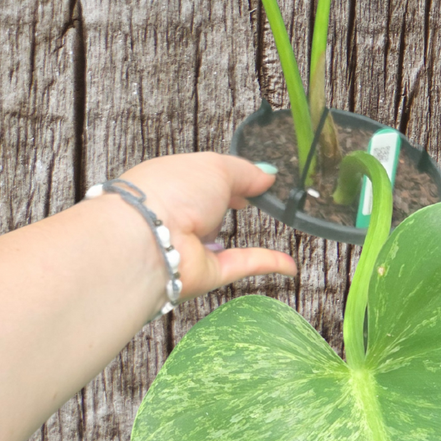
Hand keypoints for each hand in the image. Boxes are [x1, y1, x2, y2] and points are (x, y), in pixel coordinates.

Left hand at [119, 153, 297, 299]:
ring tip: (273, 227)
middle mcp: (177, 214)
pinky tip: (291, 265)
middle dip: (227, 206)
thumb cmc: (174, 191)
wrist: (150, 239)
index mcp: (172, 181)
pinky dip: (266, 263)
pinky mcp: (205, 273)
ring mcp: (190, 245)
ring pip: (219, 241)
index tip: (251, 179)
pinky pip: (241, 265)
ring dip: (237, 236)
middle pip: (208, 210)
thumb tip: (269, 176)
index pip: (200, 179)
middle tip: (257, 202)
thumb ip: (245, 172)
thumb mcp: (216, 167)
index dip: (225, 178)